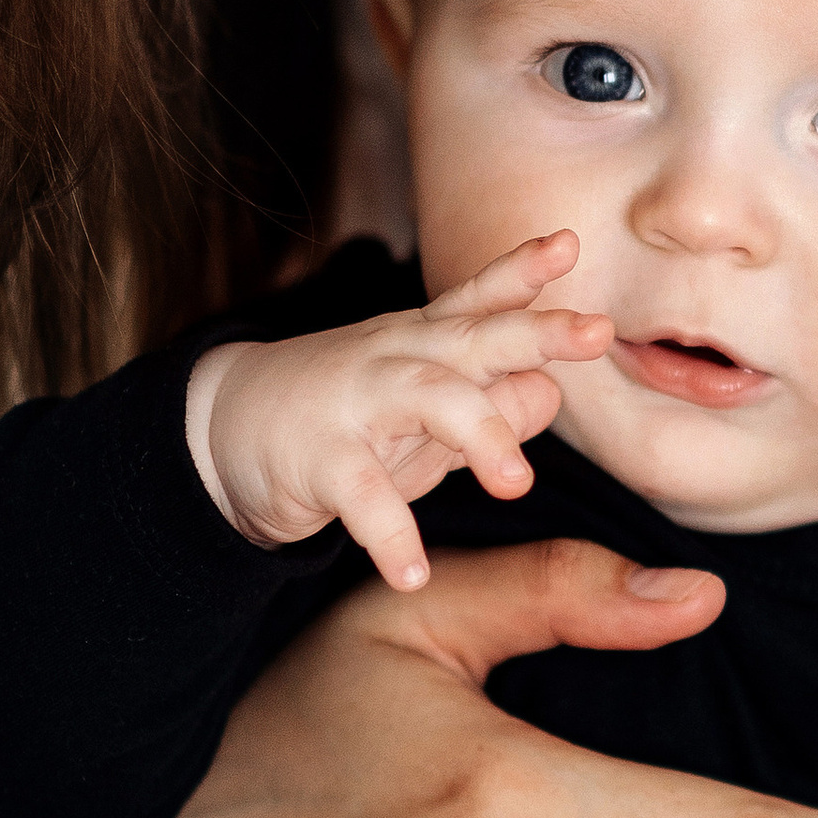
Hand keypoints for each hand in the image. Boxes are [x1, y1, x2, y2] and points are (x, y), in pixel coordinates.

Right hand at [189, 233, 612, 587]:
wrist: (221, 430)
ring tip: (517, 485)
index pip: (481, 300)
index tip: (569, 244)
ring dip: (481, 434)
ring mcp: (357, 401)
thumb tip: (552, 389)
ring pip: (429, 400)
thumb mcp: (424, 409)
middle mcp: (398, 358)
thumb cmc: (350, 420)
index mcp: (428, 342)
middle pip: (474, 335)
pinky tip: (414, 574)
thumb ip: (490, 399)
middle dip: (536, 331)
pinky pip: (361, 495)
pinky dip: (389, 536)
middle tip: (597, 333)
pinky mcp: (319, 459)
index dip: (524, 271)